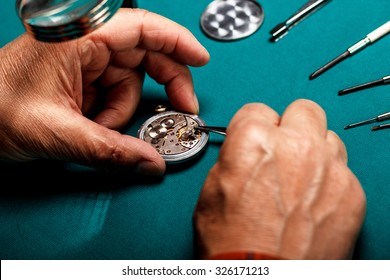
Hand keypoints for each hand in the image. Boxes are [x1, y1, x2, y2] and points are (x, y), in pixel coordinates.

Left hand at [0, 8, 208, 174]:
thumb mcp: (57, 133)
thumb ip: (110, 151)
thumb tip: (152, 163)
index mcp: (77, 38)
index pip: (141, 27)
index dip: (177, 41)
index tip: (201, 59)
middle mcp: (84, 45)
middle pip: (145, 55)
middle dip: (166, 84)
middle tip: (181, 109)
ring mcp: (84, 63)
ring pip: (131, 82)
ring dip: (126, 111)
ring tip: (101, 127)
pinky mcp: (82, 80)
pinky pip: (115, 95)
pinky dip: (113, 115)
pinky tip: (93, 125)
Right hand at [194, 99, 365, 258]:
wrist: (262, 278)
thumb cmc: (231, 241)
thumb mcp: (213, 188)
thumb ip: (236, 155)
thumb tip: (247, 148)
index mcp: (254, 140)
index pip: (258, 109)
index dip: (254, 126)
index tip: (257, 139)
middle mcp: (296, 146)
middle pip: (304, 110)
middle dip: (291, 125)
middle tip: (284, 148)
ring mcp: (329, 169)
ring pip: (328, 138)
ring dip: (314, 151)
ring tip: (300, 178)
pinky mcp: (351, 193)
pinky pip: (343, 171)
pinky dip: (330, 181)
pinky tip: (313, 203)